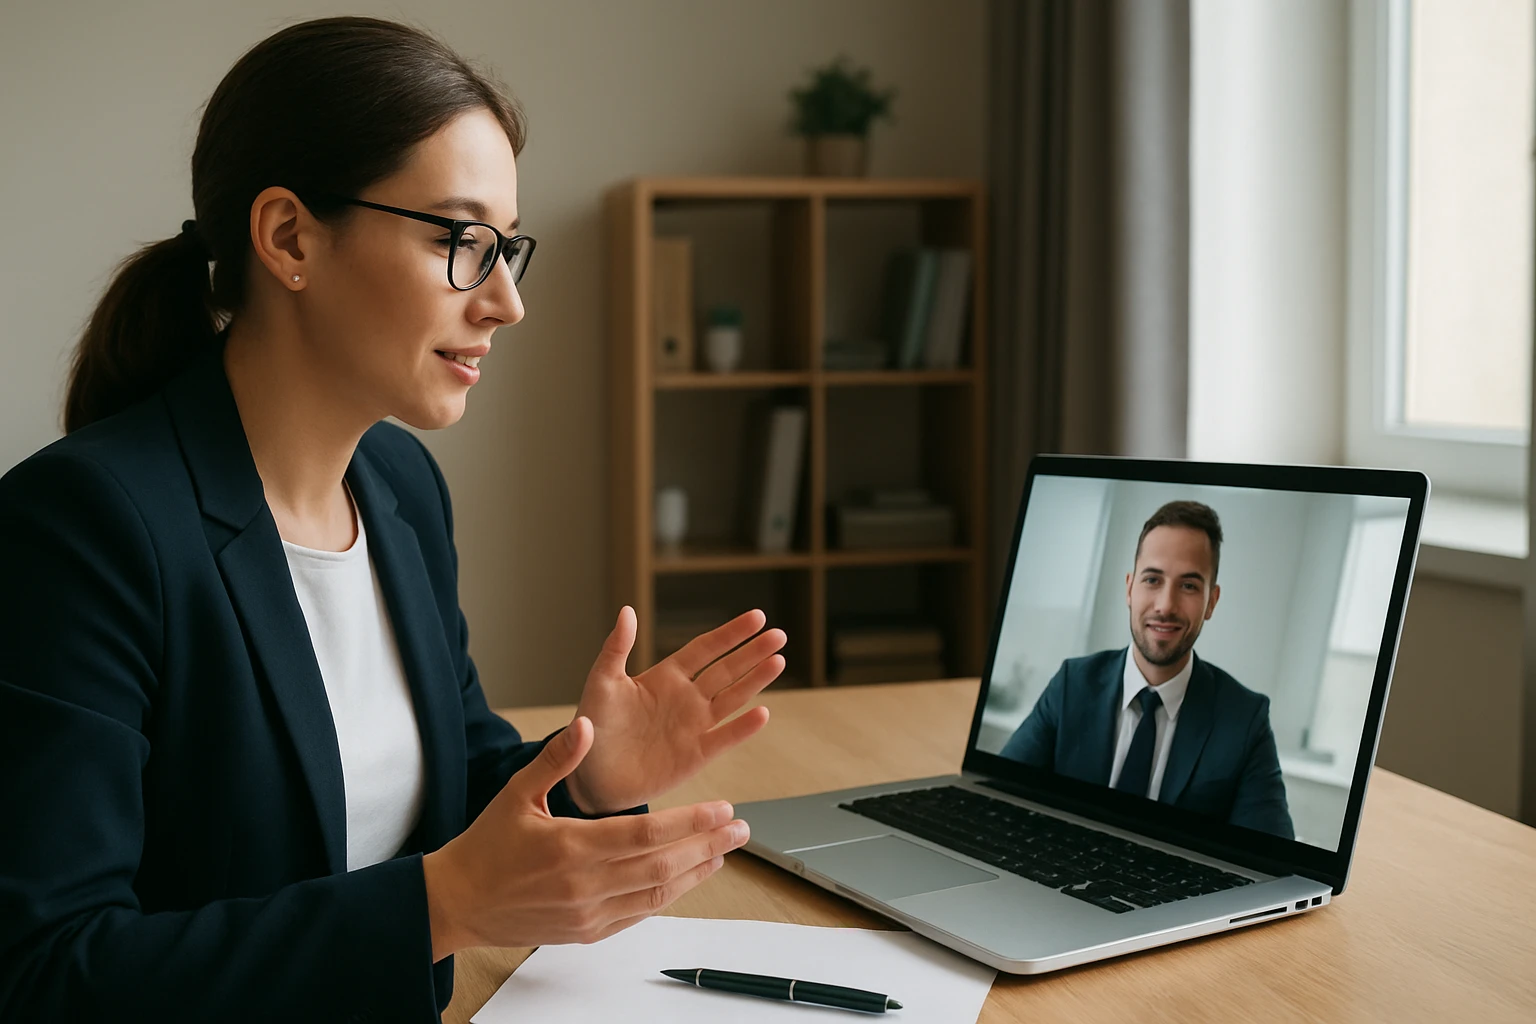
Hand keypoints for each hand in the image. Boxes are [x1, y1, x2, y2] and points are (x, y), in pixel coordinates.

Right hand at [422, 716, 750, 959]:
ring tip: (725, 852)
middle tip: (740, 829)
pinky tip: (689, 878)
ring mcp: (588, 913)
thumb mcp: (517, 793)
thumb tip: (587, 725)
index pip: (646, 834)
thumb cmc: (486, 845)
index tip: (721, 808)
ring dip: (698, 872)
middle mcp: (585, 884)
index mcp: (571, 846)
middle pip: (662, 865)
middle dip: (708, 845)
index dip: (689, 822)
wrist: (458, 902)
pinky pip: (640, 913)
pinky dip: (670, 895)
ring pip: (658, 893)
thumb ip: (557, 759)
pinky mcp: (587, 932)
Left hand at [565, 607, 782, 813]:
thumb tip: (627, 610)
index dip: (731, 633)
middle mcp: (686, 698)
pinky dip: (743, 728)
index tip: (757, 617)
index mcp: (666, 677)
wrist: (590, 776)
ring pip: (732, 699)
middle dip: (753, 652)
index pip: (706, 649)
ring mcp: (693, 727)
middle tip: (779, 635)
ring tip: (778, 661)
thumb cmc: (594, 726)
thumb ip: (616, 648)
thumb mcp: (602, 682)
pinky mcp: (695, 756)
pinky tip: (762, 713)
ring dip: (755, 681)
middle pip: (727, 670)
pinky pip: (724, 739)